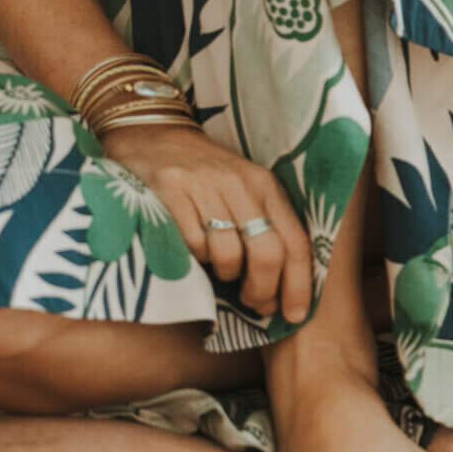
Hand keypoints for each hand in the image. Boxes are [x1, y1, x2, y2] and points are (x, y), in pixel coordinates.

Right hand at [97, 122, 315, 325]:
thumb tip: (281, 295)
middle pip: (267, 254)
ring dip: (225, 275)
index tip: (294, 314)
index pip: (295, 241)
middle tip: (253, 303)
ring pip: (229, 256)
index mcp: (265, 185)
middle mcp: (240, 183)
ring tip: (218, 267)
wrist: (153, 136)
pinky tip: (191, 248)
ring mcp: (204, 186)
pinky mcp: (170, 191)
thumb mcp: (244, 193)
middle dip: (262, 290)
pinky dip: (195, 258)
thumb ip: (266, 231)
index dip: (298, 284)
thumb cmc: (206, 178)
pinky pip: (193, 245)